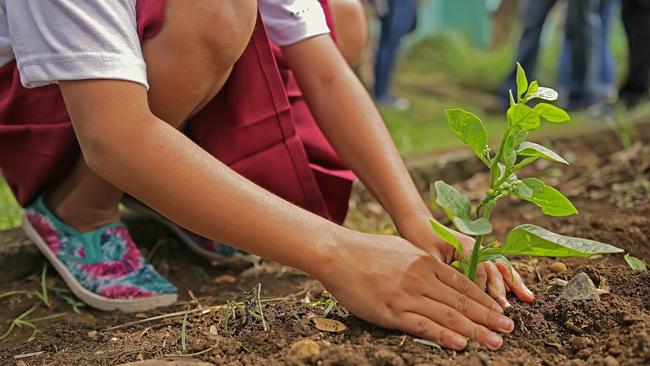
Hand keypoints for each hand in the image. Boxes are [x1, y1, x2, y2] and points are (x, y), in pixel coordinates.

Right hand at [318, 230, 515, 349]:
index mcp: (426, 263)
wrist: (338, 253)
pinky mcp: (391, 311)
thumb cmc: (368, 251)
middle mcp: (422, 278)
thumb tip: (439, 273)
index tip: (500, 311)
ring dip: (475, 330)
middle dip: (488, 317)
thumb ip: (423, 263)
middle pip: (462, 302)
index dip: (485, 300)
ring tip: (495, 341)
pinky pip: (422, 325)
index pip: (463, 285)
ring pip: (448, 315)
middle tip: (508, 329)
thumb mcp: (403, 250)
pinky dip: (444, 335)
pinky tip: (461, 343)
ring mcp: (407, 295)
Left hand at [394, 213, 534, 307]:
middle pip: (493, 269)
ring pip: (500, 268)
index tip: (485, 306)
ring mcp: (479, 251)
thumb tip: (452, 294)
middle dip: (500, 290)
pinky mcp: (478, 256)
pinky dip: (509, 279)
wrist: (419, 223)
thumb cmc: (420, 239)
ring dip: (513, 283)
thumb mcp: (428, 256)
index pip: (479, 269)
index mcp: (465, 245)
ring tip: (528, 298)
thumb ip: (443, 271)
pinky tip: (521, 292)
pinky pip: (496, 268)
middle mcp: (476, 247)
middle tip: (506, 309)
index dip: (482, 288)